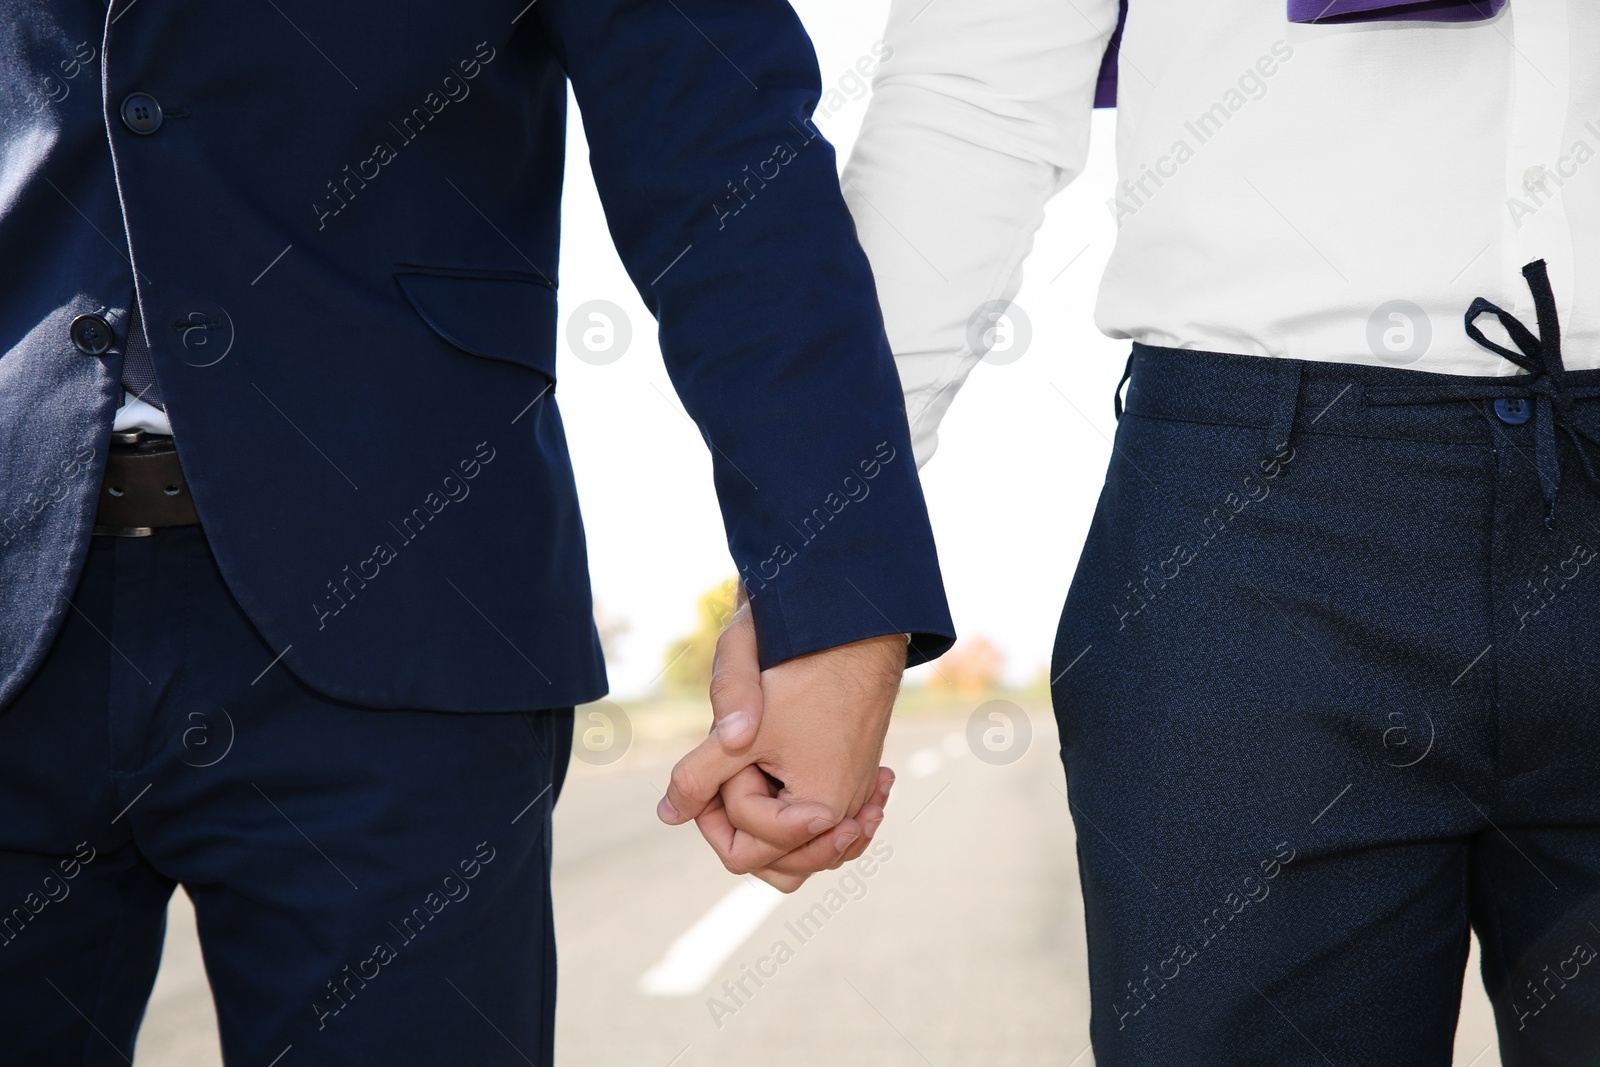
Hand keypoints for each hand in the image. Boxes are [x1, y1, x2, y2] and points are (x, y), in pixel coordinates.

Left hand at [656, 589, 903, 890]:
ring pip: (804, 851)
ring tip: (752, 777)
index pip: (745, 851)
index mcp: (820, 813)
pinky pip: (829, 825)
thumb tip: (668, 815)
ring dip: (772, 825)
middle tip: (737, 769)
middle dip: (745, 822)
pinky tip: (786, 776)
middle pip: (777, 863)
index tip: (724, 759)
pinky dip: (803, 812)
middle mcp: (847, 816)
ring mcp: (857, 799)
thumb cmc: (802, 676)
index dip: (717, 810)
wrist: (856, 630)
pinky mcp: (859, 780)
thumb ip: (698, 778)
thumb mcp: (738, 735)